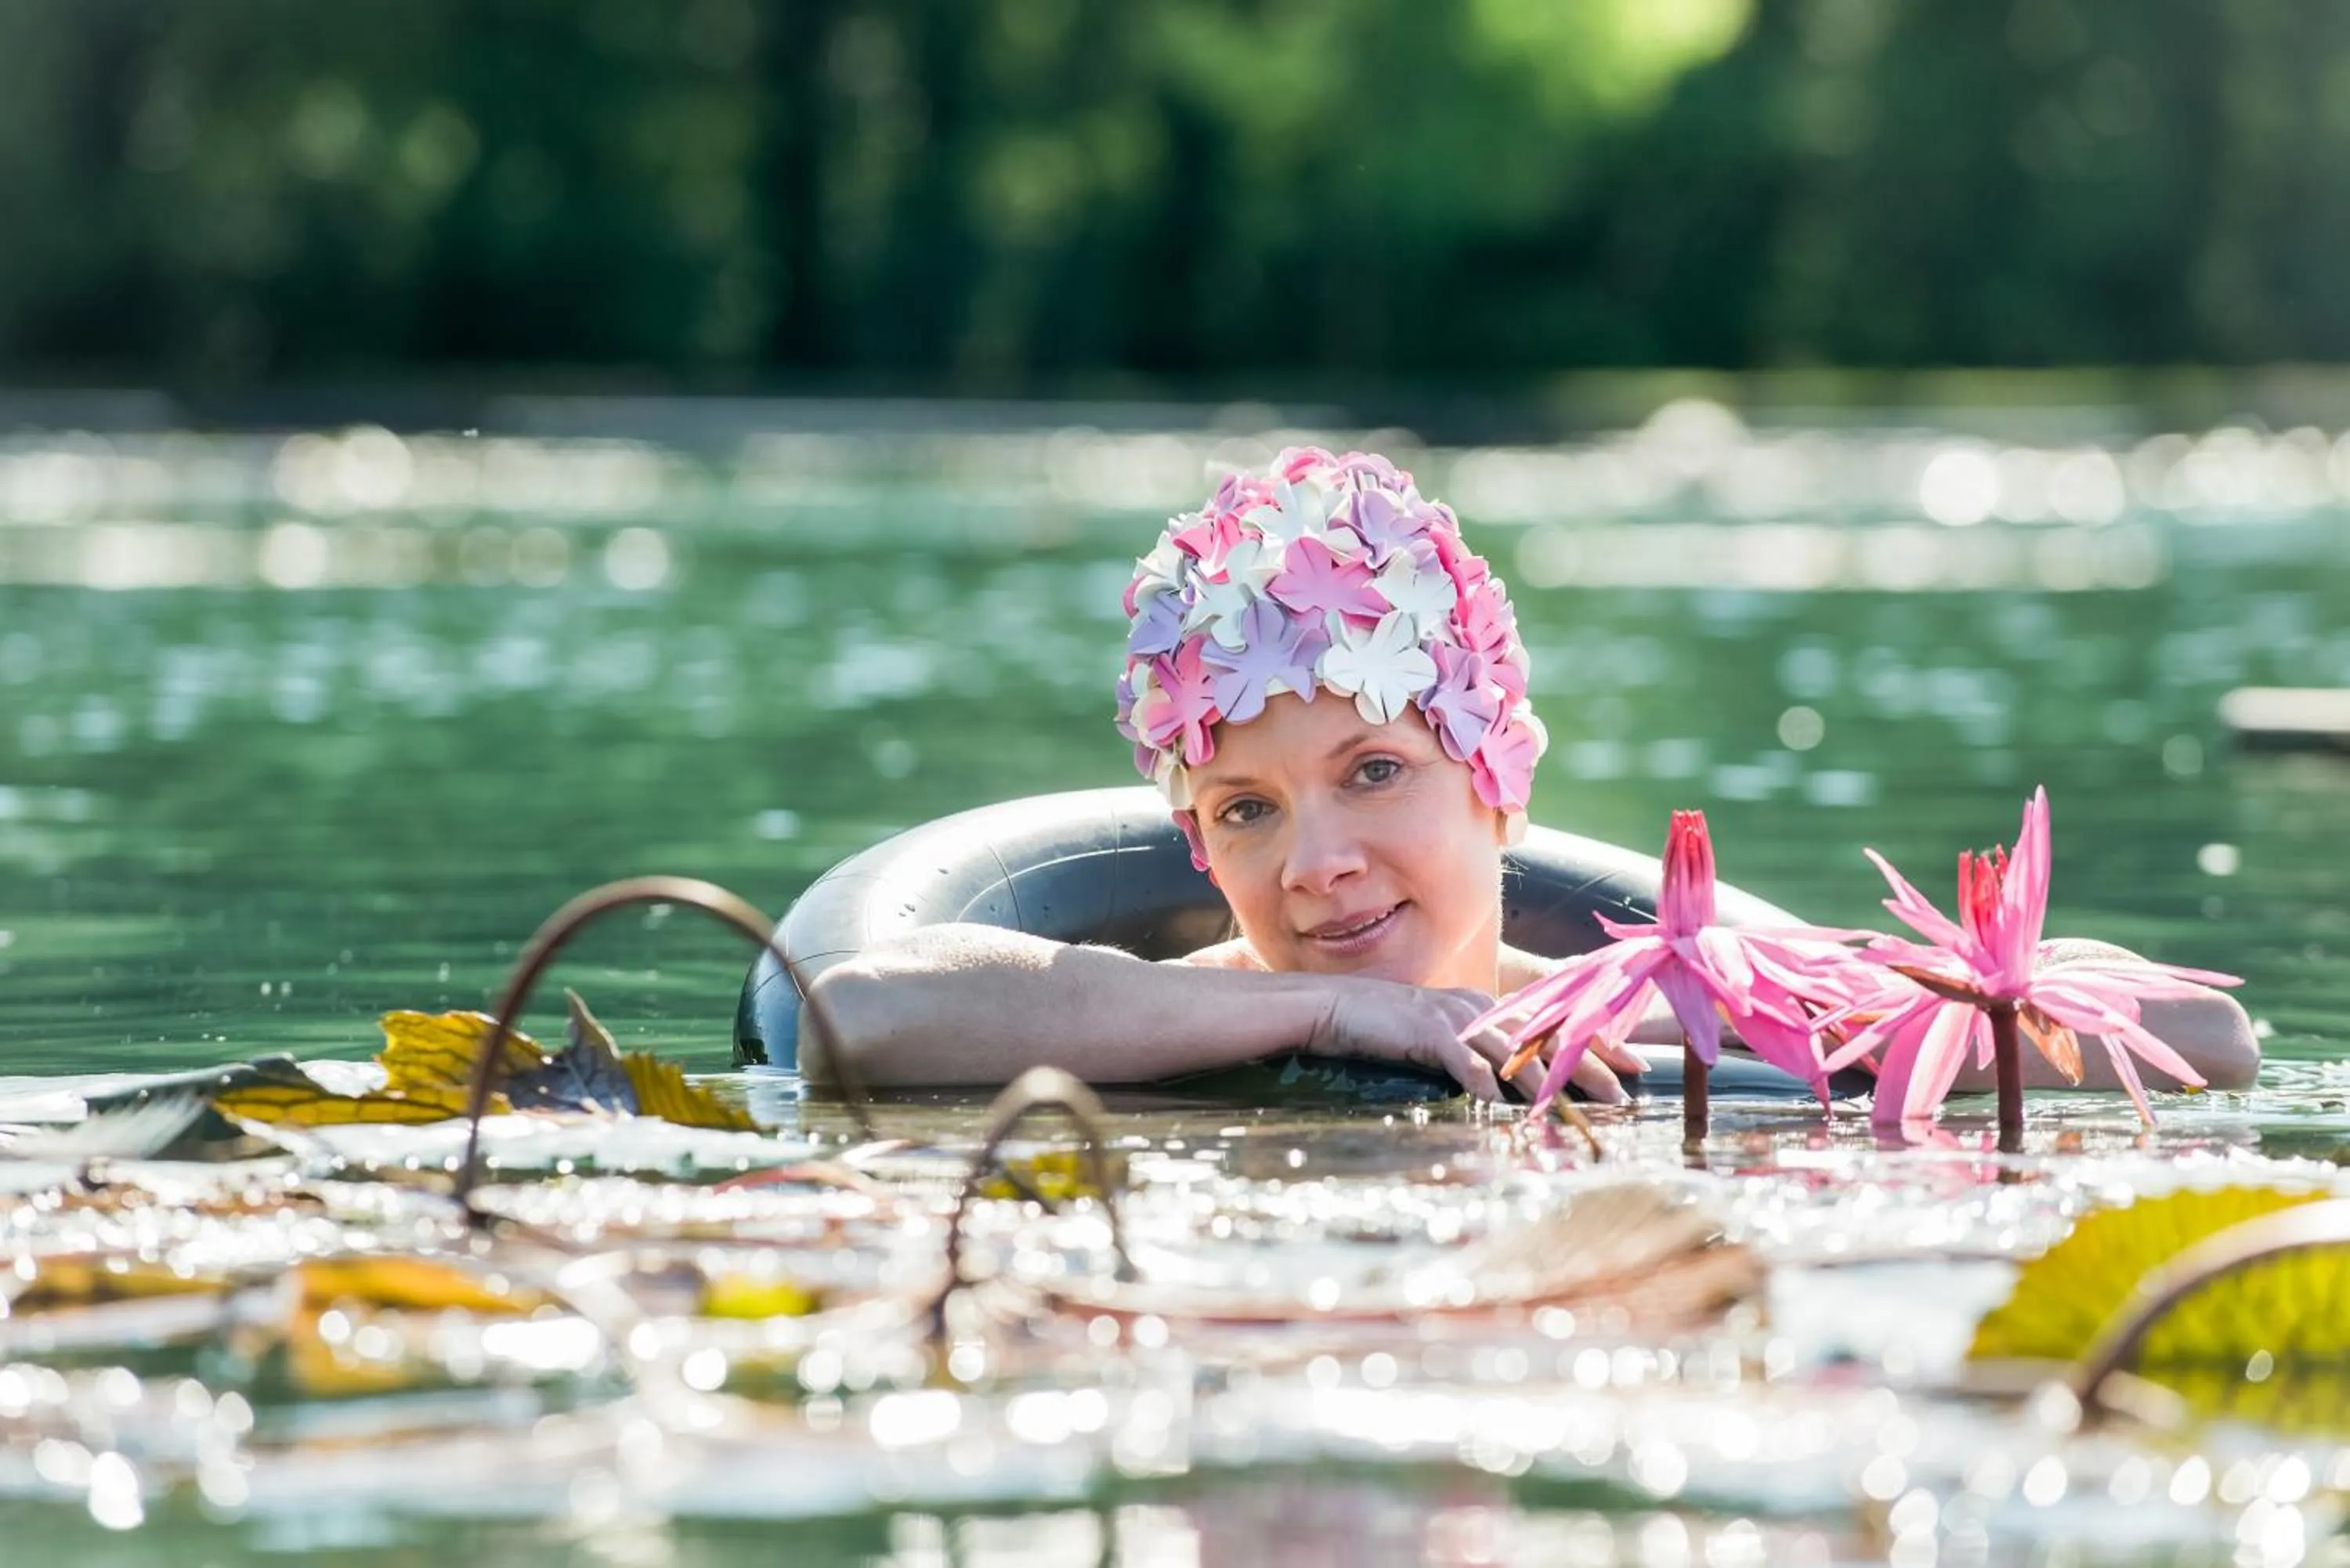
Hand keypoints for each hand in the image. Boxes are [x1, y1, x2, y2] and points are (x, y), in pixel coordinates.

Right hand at [1306, 977, 1629, 1104]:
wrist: (1338, 1007)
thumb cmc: (1392, 1027)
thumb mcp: (1446, 1037)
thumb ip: (1481, 1053)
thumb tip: (1514, 1086)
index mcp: (1490, 1009)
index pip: (1555, 1024)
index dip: (1597, 1043)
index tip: (1635, 1063)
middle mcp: (1480, 1008)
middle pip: (1545, 1036)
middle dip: (1587, 1063)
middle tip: (1622, 1092)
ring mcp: (1455, 1017)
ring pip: (1509, 1049)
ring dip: (1540, 1079)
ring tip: (1566, 1105)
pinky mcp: (1425, 1029)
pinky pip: (1458, 1056)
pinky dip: (1476, 1076)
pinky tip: (1492, 1099)